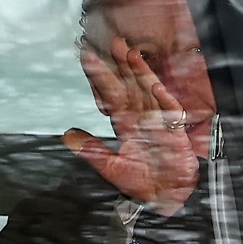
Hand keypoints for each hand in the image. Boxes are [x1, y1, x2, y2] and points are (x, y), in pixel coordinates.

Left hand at [63, 36, 199, 215]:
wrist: (168, 200)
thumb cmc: (144, 184)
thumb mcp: (111, 168)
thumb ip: (91, 149)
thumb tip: (67, 135)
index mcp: (127, 126)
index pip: (111, 97)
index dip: (100, 79)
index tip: (88, 59)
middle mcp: (143, 120)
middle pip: (131, 87)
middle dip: (122, 66)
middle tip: (113, 43)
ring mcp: (160, 124)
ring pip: (148, 93)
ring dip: (140, 74)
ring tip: (131, 54)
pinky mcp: (175, 133)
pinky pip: (170, 113)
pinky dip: (163, 100)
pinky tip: (154, 86)